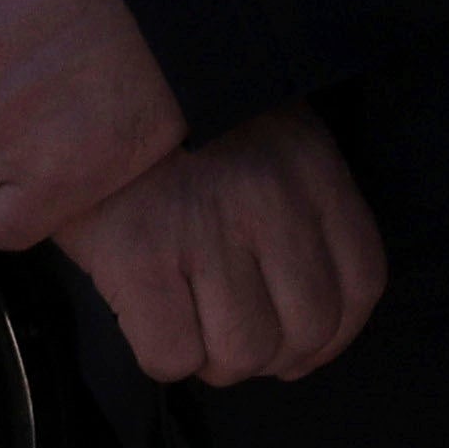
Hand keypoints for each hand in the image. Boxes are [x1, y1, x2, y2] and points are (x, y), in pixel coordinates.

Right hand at [46, 105, 386, 388]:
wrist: (87, 86)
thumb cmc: (178, 123)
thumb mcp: (268, 135)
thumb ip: (300, 207)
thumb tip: (311, 318)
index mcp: (310, 167)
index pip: (361, 282)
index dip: (334, 337)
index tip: (300, 351)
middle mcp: (270, 196)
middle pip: (306, 330)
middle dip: (270, 356)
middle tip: (233, 337)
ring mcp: (205, 225)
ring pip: (243, 353)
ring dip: (214, 361)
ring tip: (190, 326)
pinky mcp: (138, 254)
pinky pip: (173, 357)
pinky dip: (163, 355)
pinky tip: (149, 315)